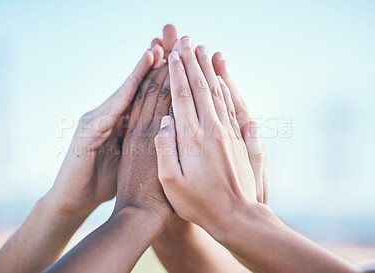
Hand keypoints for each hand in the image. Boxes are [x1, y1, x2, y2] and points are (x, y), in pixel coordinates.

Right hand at [44, 46, 163, 216]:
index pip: (144, 96)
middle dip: (151, 67)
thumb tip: (169, 129)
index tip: (177, 62)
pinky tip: (134, 82)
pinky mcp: (86, 135)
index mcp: (120, 125)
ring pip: (123, 95)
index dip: (160, 78)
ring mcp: (95, 124)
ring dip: (138, 73)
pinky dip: (122, 97)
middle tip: (169, 44)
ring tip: (154, 52)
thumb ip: (143, 141)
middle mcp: (107, 118)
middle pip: (135, 89)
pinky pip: (108, 113)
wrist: (74, 201)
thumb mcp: (130, 158)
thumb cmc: (105, 182)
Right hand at [155, 39, 356, 272]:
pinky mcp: (239, 139)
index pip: (180, 96)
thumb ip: (165, 149)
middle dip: (192, 62)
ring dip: (209, 70)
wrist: (236, 216)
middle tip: (187, 41)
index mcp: (191, 138)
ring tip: (204, 50)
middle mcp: (211, 129)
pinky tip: (222, 79)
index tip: (172, 54)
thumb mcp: (171, 183)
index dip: (176, 73)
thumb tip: (164, 121)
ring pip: (217, 93)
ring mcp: (228, 133)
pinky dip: (226, 88)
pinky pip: (231, 107)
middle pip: (200, 87)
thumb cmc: (199, 203)